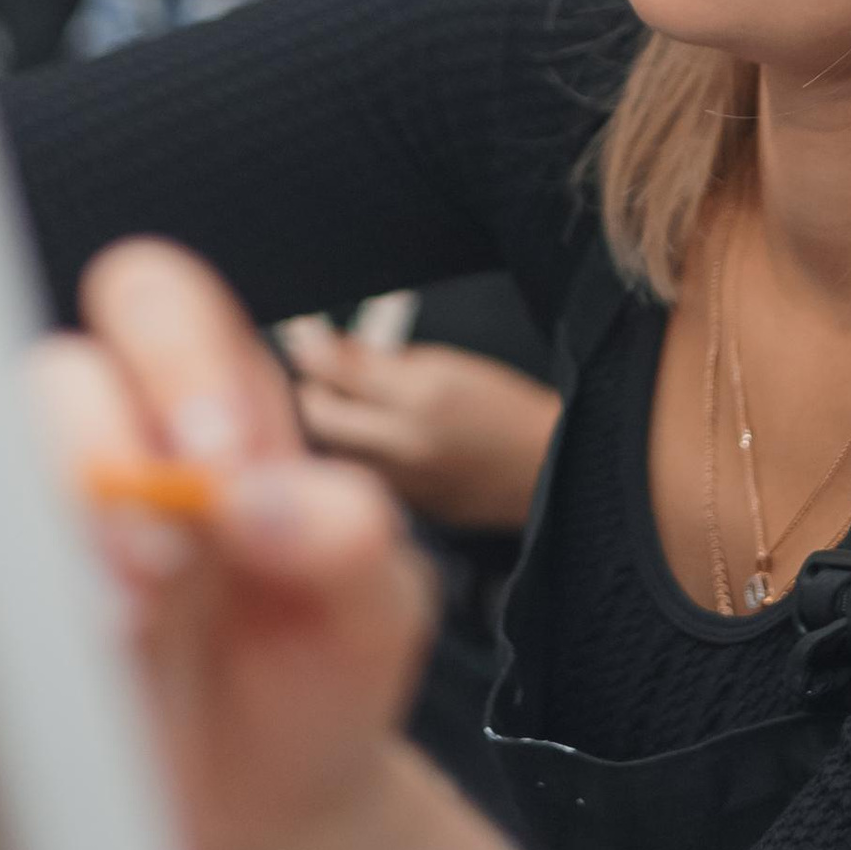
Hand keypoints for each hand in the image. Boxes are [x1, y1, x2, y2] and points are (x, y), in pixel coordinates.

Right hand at [37, 241, 435, 849]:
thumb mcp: (378, 607)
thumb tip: (254, 499)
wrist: (273, 815)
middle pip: (53, 373)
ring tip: (129, 625)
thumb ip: (349, 535)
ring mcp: (42, 532)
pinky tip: (81, 663)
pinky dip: (8, 615)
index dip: (173, 359)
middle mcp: (112, 447)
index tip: (222, 462)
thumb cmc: (321, 675)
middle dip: (100, 447)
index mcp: (212, 405)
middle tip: (167, 553)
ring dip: (53, 536)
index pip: (156, 303)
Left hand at [281, 320, 559, 530]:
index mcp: (421, 397)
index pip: (335, 371)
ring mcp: (401, 485)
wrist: (547, 471)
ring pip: (328, 454)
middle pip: (317, 418)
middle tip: (317, 375)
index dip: (311, 349)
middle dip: (310, 391)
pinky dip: (346, 459)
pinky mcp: (400, 512)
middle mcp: (406, 445)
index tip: (303, 336)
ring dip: (325, 428)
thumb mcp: (445, 364)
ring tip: (337, 408)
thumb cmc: (502, 407)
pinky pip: (354, 481)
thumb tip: (316, 344)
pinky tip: (362, 443)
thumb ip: (377, 360)